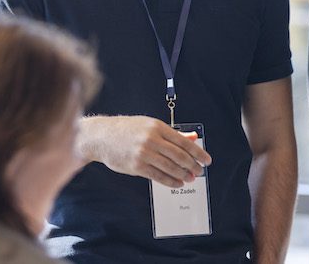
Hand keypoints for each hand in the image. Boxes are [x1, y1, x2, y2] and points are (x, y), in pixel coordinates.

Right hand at [79, 115, 211, 187]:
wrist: (102, 136)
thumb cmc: (127, 129)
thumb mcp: (150, 125)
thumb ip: (172, 133)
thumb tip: (192, 138)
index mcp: (157, 127)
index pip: (183, 142)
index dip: (198, 153)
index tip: (206, 160)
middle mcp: (151, 139)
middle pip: (179, 156)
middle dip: (193, 165)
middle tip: (199, 171)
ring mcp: (144, 153)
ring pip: (170, 167)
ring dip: (183, 174)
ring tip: (190, 178)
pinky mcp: (136, 166)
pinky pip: (158, 176)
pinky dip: (170, 181)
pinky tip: (177, 183)